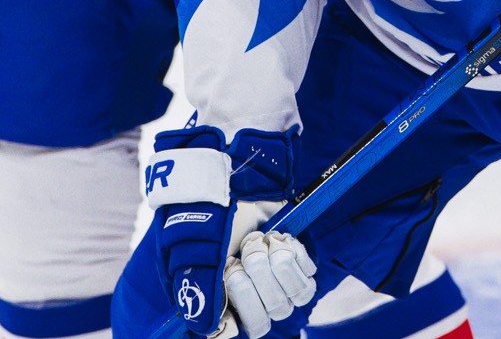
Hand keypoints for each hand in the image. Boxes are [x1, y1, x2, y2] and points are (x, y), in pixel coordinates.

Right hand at [146, 127, 316, 337]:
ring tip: (260, 240)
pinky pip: (308, 278)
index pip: (241, 331)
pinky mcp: (298, 262)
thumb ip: (200, 291)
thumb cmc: (207, 216)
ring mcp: (276, 281)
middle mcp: (251, 296)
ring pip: (290, 301)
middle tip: (243, 251)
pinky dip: (294, 257)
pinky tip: (279, 238)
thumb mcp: (192, 253)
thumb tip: (210, 330)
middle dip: (254, 283)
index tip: (230, 280)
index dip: (237, 317)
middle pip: (267, 318)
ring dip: (275, 269)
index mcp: (221, 301)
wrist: (233, 178)